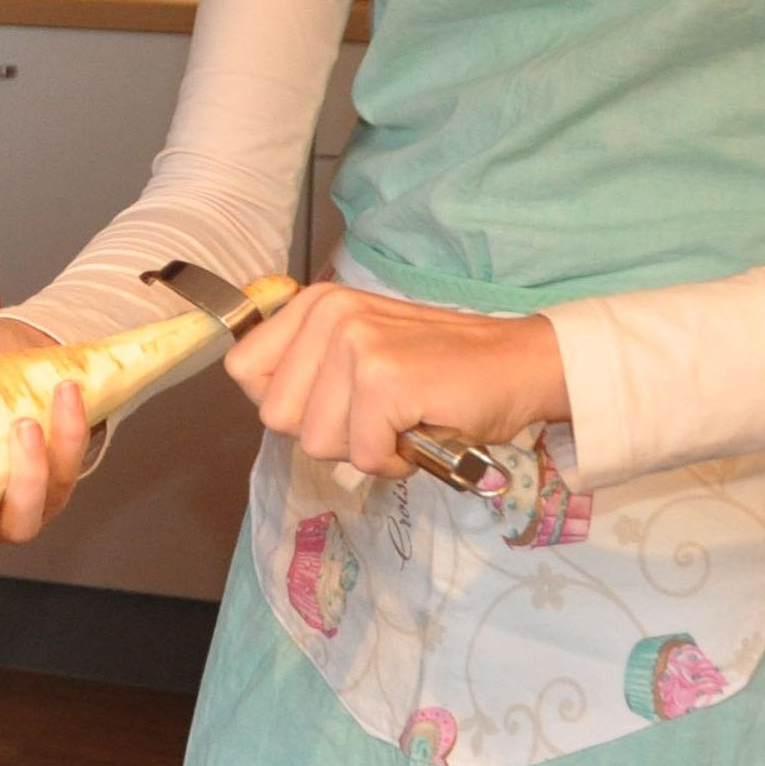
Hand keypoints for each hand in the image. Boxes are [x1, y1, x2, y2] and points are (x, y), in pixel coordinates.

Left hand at [224, 285, 566, 476]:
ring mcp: (356, 344)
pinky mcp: (385, 380)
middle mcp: (329, 315)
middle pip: (276, 416)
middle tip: (377, 415)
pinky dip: (393, 461)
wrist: (521, 365)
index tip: (331, 405)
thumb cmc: (440, 370)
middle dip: (327, 433)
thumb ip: (308, 369)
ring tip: (401, 421)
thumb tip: (262, 399)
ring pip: (316, 442)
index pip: (244, 370)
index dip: (284, 404)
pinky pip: (363, 455)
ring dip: (363, 449)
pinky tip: (420, 432)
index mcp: (315, 304)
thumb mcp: (359, 351)